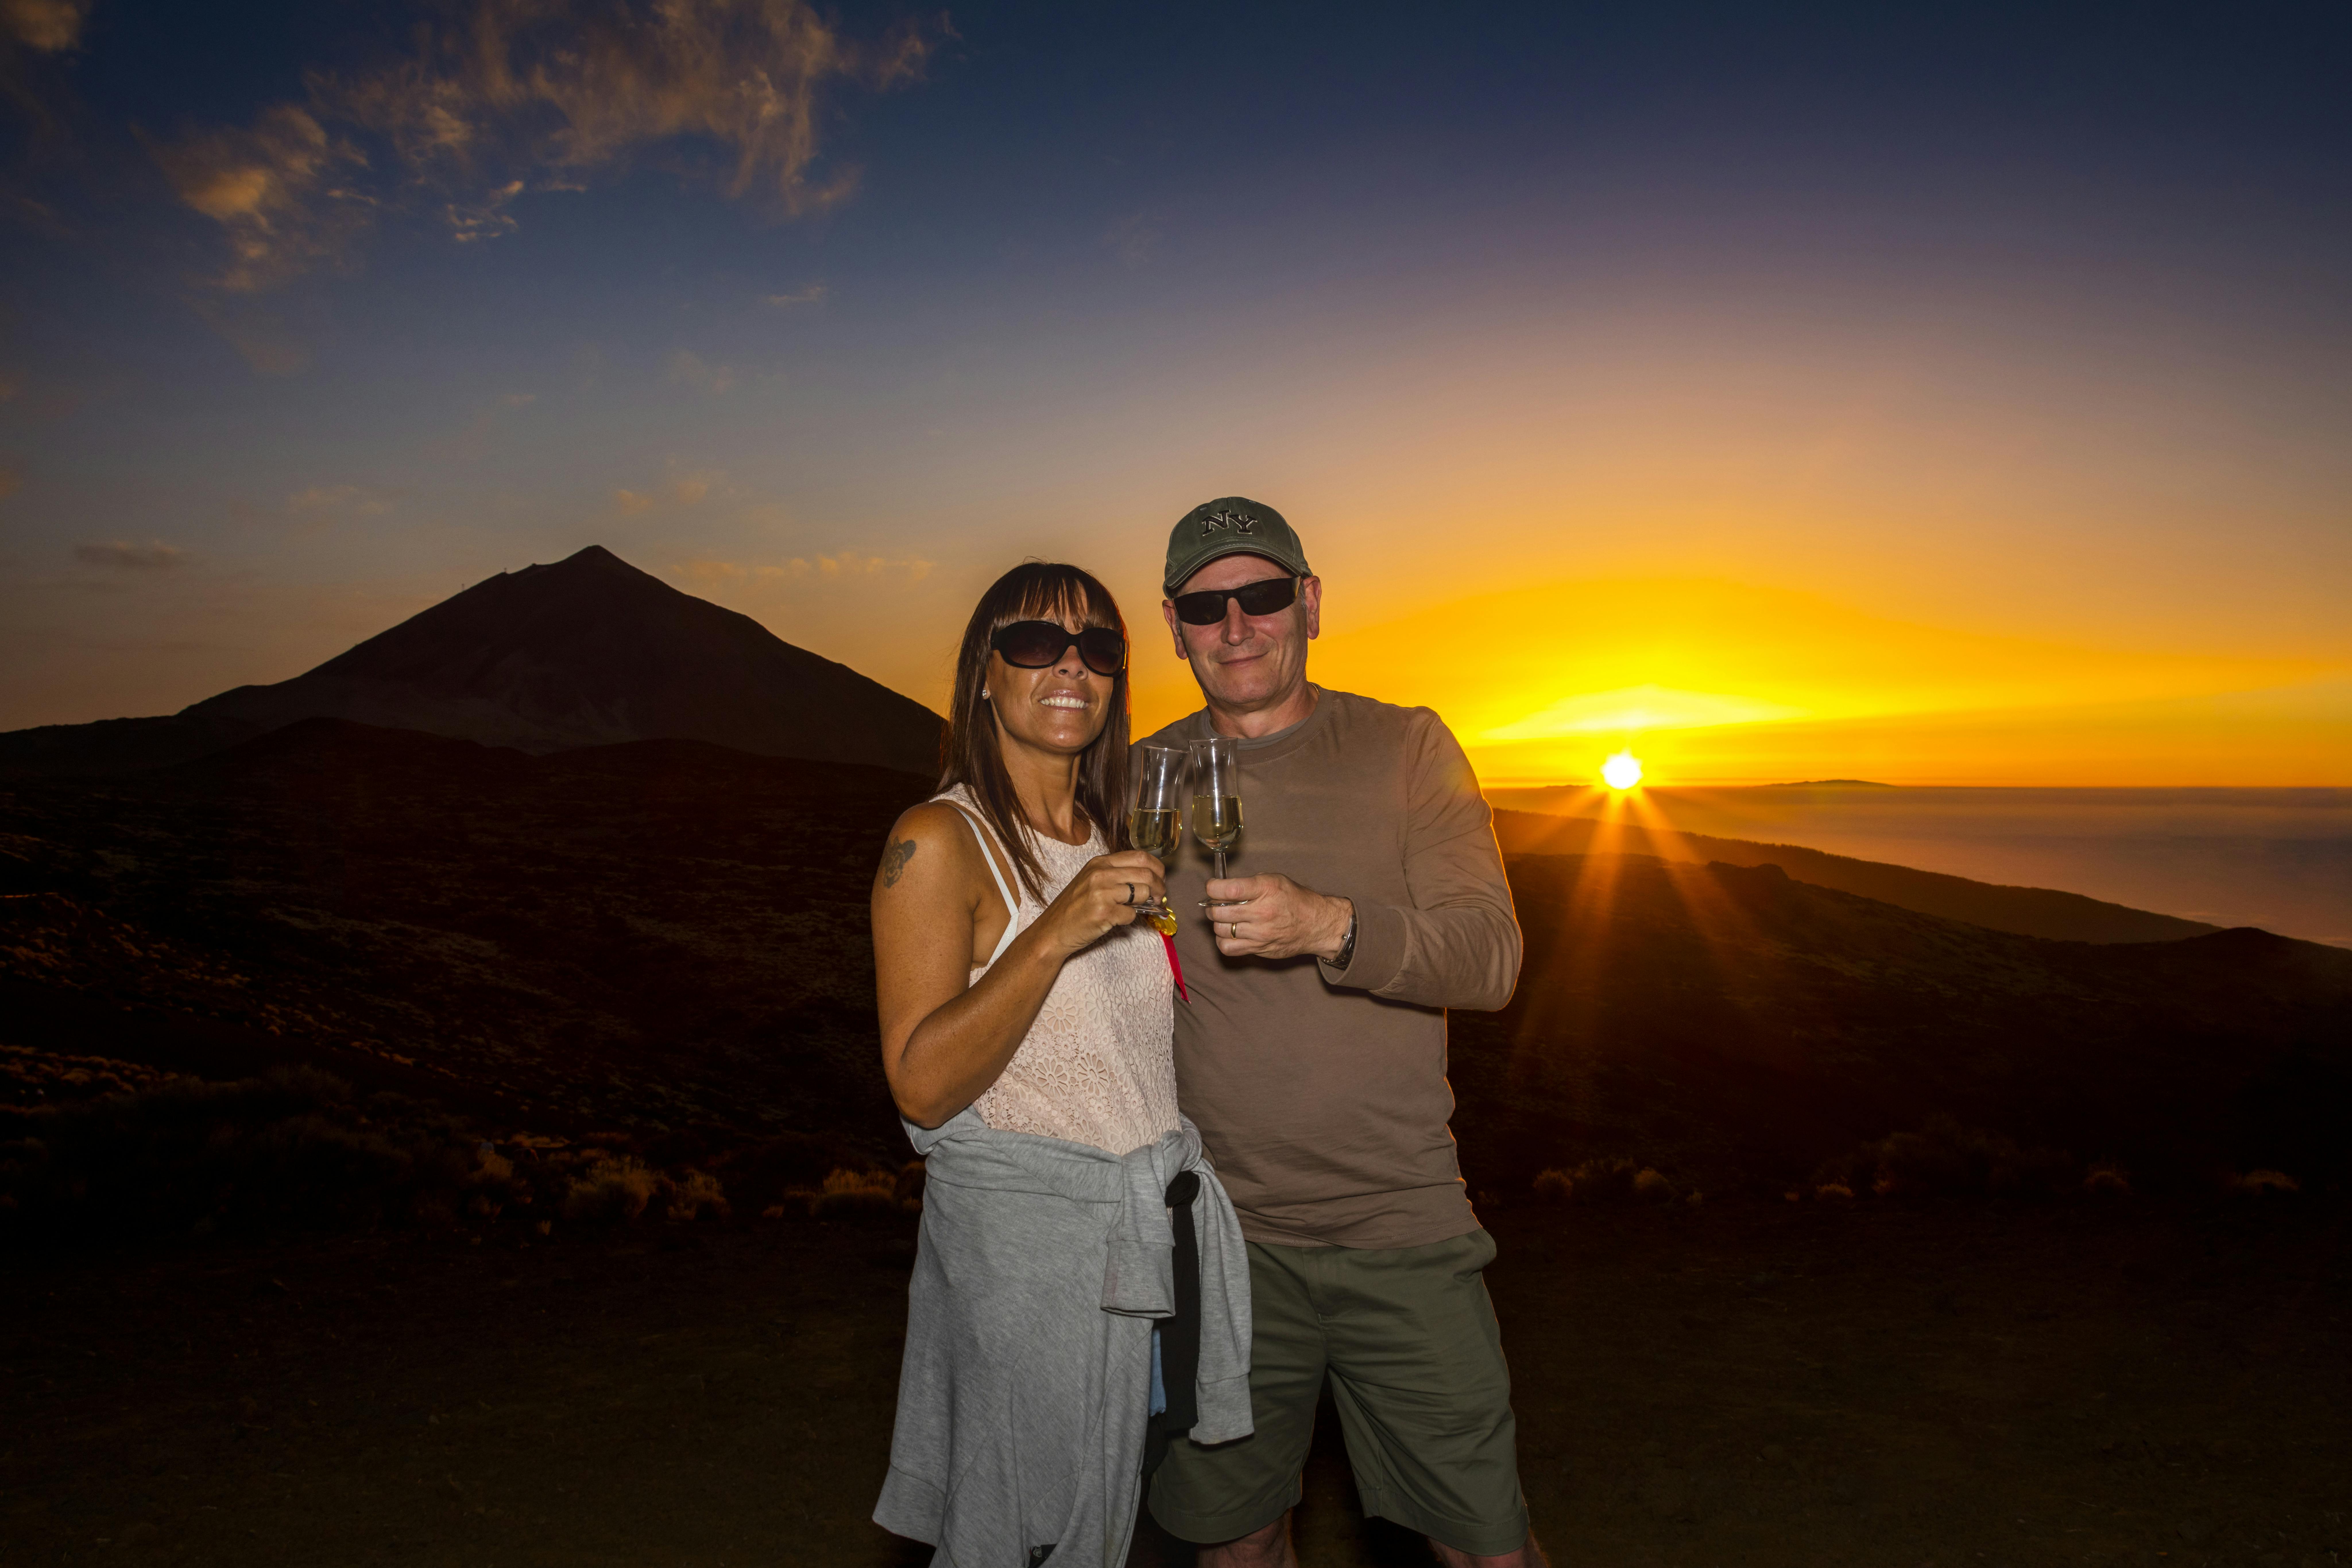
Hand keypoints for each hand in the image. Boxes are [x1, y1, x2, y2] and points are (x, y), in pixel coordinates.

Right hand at [1040, 850, 1168, 954]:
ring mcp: (1101, 893)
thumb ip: (1117, 875)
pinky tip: (1118, 919)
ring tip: (1142, 909)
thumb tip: (1150, 879)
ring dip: (1147, 904)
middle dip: (1159, 887)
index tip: (1160, 879)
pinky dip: (1130, 919)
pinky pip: (1131, 915)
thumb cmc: (1075, 906)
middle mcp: (1100, 874)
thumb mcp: (1092, 880)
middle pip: (1146, 874)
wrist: (1053, 930)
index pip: (1140, 856)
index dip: (1157, 868)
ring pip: (1142, 893)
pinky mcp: (1103, 913)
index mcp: (1100, 862)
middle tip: (1158, 897)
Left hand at [1203, 873, 1351, 961]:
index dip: (1212, 887)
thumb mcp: (1275, 880)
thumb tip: (1222, 889)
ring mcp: (1260, 933)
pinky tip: (1229, 933)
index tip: (1212, 887)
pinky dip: (1222, 941)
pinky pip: (1228, 948)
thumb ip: (1249, 883)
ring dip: (1217, 923)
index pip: (1227, 890)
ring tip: (1225, 918)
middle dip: (1212, 906)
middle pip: (1219, 912)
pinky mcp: (1259, 949)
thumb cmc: (1295, 900)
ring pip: (1220, 930)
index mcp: (1265, 889)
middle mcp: (1262, 912)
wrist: (1317, 925)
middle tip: (1216, 903)